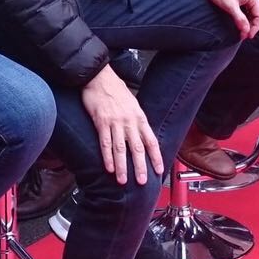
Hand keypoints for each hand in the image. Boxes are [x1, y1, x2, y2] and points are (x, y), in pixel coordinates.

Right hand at [82, 65, 162, 184]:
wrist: (99, 77)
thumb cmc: (115, 90)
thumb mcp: (132, 104)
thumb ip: (137, 121)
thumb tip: (142, 135)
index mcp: (139, 117)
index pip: (151, 141)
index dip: (156, 157)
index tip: (159, 170)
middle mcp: (129, 121)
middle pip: (137, 148)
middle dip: (140, 166)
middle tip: (142, 181)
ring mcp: (115, 122)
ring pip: (120, 148)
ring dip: (122, 167)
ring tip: (123, 181)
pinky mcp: (101, 122)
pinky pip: (105, 142)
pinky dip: (107, 157)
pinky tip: (109, 168)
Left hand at [201, 0, 258, 38]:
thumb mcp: (230, 6)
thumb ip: (240, 19)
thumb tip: (246, 31)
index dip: (254, 28)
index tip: (248, 36)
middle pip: (255, 14)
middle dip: (250, 25)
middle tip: (243, 35)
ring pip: (250, 11)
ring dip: (246, 21)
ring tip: (241, 30)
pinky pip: (244, 7)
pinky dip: (243, 15)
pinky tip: (238, 20)